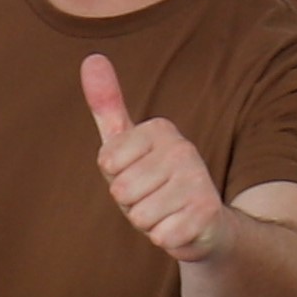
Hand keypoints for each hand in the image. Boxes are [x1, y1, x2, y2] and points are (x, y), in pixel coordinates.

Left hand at [80, 54, 227, 263]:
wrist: (206, 223)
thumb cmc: (156, 183)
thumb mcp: (127, 145)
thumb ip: (108, 106)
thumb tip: (91, 57)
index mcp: (160, 129)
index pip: (107, 162)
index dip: (117, 179)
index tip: (138, 176)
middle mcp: (182, 148)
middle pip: (121, 191)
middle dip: (131, 205)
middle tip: (154, 199)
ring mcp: (197, 180)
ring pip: (139, 216)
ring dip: (149, 223)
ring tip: (167, 212)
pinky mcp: (206, 213)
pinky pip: (160, 236)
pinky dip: (166, 239)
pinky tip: (181, 228)